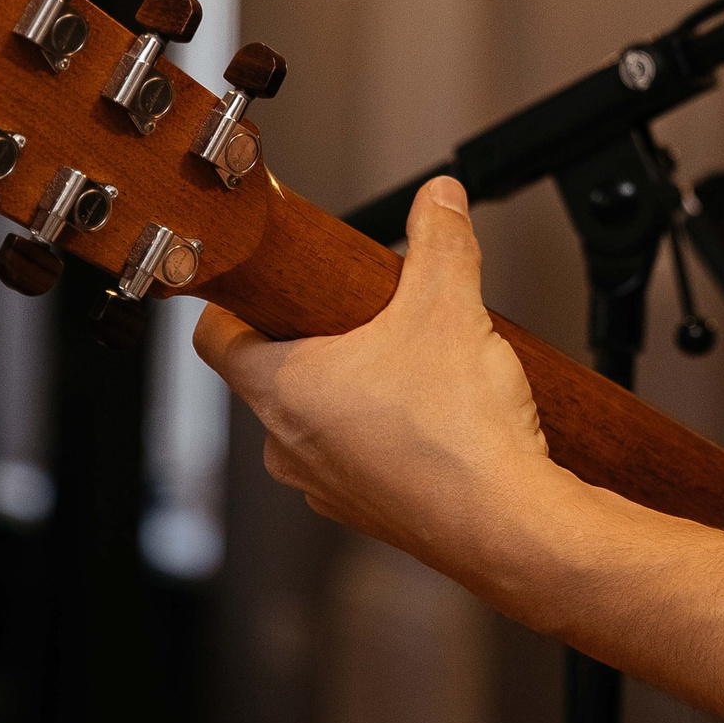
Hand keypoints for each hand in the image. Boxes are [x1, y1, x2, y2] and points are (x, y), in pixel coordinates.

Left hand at [195, 177, 564, 581]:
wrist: (509, 524)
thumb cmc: (459, 433)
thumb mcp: (449, 305)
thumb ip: (440, 241)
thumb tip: (438, 199)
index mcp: (283, 391)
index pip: (214, 339)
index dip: (231, 302)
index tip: (259, 283)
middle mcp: (289, 447)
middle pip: (270, 374)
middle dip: (312, 338)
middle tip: (359, 312)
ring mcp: (325, 487)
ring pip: (315, 420)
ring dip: (349, 388)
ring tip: (407, 362)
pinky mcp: (368, 512)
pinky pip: (354, 458)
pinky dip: (379, 433)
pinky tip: (432, 414)